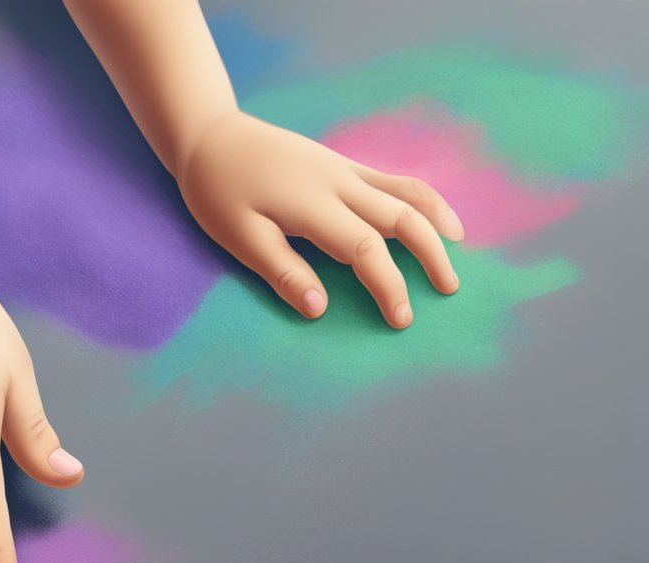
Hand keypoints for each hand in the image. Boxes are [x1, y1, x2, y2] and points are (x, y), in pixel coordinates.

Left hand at [176, 110, 464, 326]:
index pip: (365, 250)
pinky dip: (420, 198)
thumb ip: (282, 271)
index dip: (388, 286)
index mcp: (313, 205)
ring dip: (436, 219)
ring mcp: (343, 169)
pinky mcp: (341, 164)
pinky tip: (431, 217)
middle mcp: (338, 183)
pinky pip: (392, 180)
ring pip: (405, 191)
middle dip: (430, 254)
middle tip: (447, 289)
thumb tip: (320, 309)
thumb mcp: (240, 236)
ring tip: (458, 248)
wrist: (211, 136)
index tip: (402, 319)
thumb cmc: (218, 191)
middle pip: (402, 216)